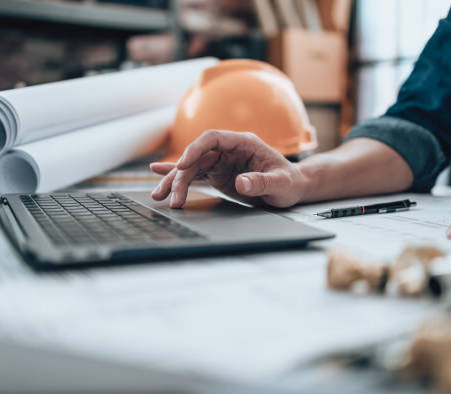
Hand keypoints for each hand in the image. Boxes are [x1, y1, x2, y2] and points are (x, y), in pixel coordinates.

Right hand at [150, 130, 307, 207]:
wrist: (292, 188)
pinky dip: (177, 177)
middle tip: (173, 197)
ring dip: (174, 181)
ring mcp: (221, 162)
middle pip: (197, 157)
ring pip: (191, 168)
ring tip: (158, 195)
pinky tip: (159, 176)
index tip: (183, 165)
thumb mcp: (281, 184)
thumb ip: (262, 182)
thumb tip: (242, 183)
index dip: (195, 149)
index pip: (213, 139)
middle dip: (180, 176)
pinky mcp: (217, 174)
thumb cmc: (290, 182)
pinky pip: (194, 175)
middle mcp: (228, 150)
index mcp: (243, 143)